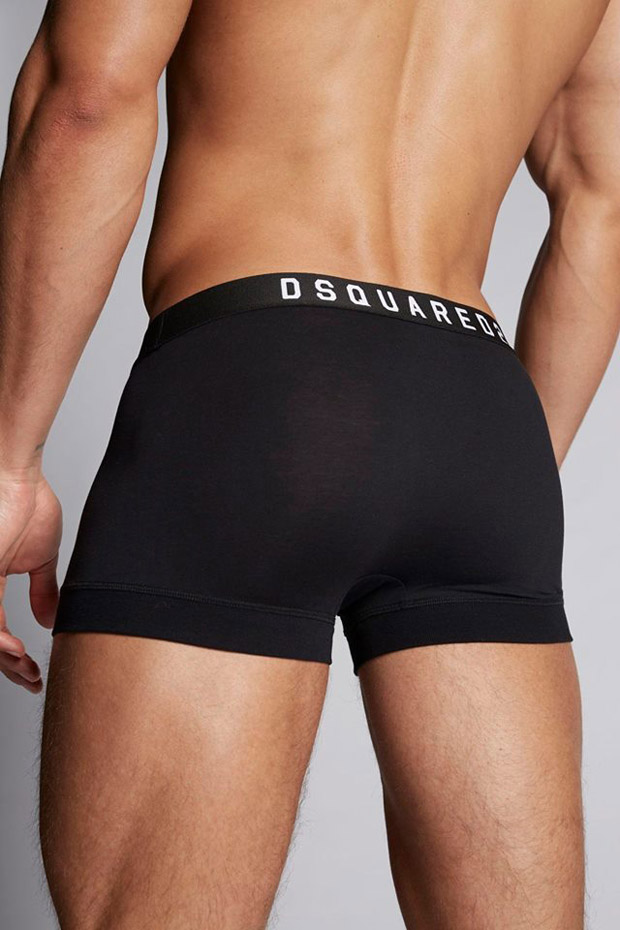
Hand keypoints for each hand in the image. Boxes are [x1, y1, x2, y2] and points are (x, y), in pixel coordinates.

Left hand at [0, 473, 61, 692]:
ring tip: (27, 670)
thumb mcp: (42, 558)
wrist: (18, 476)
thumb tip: (52, 618)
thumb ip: (44, 591)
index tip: (35, 671)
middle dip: (9, 668)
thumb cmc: (27, 501)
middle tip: (32, 679)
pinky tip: (16, 652)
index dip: (14, 657)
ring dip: (4, 661)